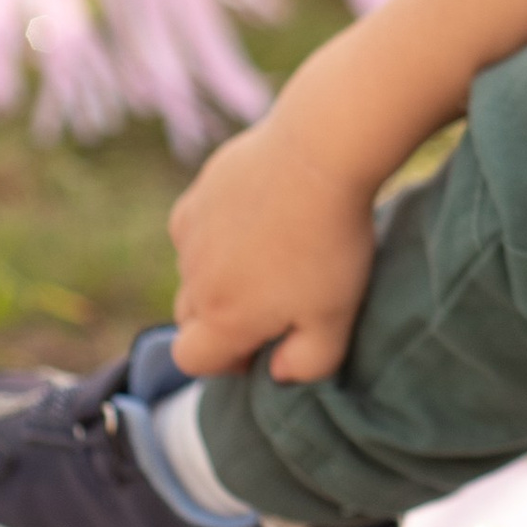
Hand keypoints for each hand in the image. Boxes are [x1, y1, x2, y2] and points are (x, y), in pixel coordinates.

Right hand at [166, 95, 377, 381]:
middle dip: (221, 321)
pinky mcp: (199, 194)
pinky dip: (216, 234)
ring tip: (272, 254)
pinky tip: (258, 218)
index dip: (225, 363)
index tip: (265, 343)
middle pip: (190, 318)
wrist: (319, 154)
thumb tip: (278, 373)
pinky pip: (196, 229)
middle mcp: (194, 280)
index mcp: (223, 318)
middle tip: (273, 300)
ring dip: (219, 276)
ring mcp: (191, 234)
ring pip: (193, 272)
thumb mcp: (337, 318)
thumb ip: (308, 364)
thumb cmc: (332, 242)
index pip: (191, 361)